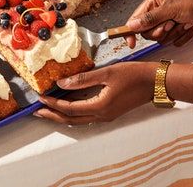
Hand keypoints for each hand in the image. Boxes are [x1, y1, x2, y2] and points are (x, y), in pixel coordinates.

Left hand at [34, 62, 157, 124]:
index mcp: (100, 107)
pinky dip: (73, 112)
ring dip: (61, 114)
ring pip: (78, 119)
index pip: (69, 108)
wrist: (155, 82)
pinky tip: (68, 104)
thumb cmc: (132, 75)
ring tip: (48, 109)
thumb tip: (61, 83)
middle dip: (53, 115)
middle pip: (71, 119)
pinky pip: (86, 115)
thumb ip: (83, 79)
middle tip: (37, 111)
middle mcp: (101, 115)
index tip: (40, 97)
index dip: (53, 103)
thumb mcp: (106, 73)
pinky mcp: (109, 112)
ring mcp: (106, 115)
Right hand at [125, 0, 192, 47]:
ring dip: (174, 33)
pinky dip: (183, 36)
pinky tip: (190, 26)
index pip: (135, 18)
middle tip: (170, 25)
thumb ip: (150, 18)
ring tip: (184, 22)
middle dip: (160, 31)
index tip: (131, 42)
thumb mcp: (171, 8)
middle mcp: (159, 11)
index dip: (131, 30)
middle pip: (147, 32)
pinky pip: (174, 41)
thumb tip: (131, 25)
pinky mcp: (179, 29)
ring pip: (161, 38)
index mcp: (154, 1)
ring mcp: (169, 21)